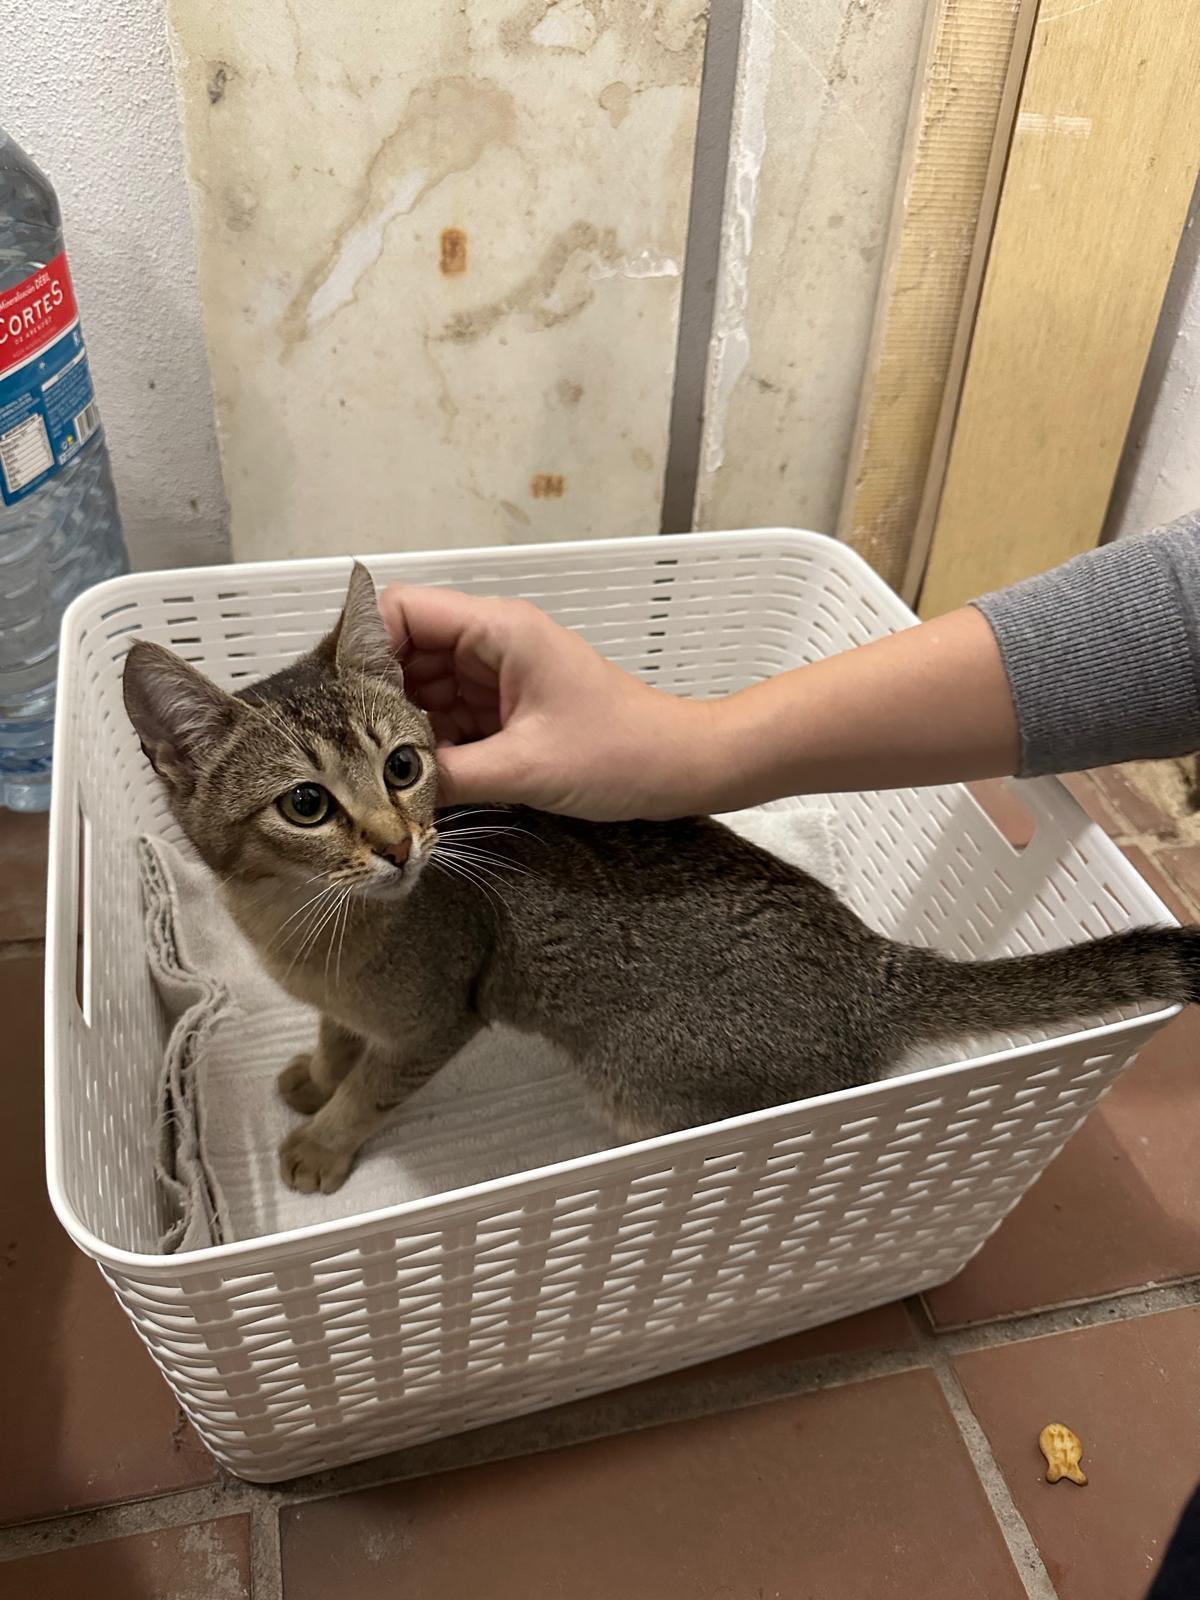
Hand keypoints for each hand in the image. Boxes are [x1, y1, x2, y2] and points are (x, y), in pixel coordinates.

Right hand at [378, 586, 719, 819]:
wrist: (680, 767)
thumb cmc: (621, 752)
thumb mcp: (526, 768)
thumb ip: (449, 777)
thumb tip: (389, 797)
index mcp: (498, 629)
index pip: (401, 609)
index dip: (362, 646)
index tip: (337, 699)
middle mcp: (491, 643)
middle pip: (403, 653)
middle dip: (374, 698)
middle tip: (344, 749)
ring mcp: (497, 676)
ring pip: (422, 691)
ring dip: (400, 729)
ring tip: (373, 773)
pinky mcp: (505, 711)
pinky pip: (448, 719)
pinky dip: (430, 748)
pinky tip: (412, 782)